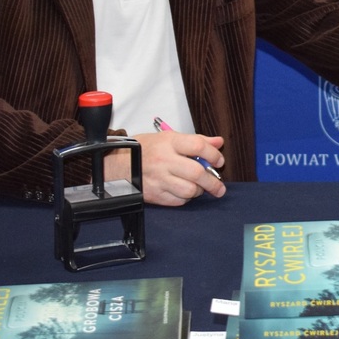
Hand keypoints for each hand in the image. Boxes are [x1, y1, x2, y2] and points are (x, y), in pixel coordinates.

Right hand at [105, 132, 226, 205]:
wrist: (118, 165)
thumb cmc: (147, 149)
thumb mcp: (169, 138)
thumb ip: (196, 140)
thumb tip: (218, 142)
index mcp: (169, 142)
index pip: (198, 146)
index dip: (214, 154)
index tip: (219, 161)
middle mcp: (164, 160)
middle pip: (196, 173)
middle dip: (213, 182)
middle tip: (219, 186)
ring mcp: (158, 179)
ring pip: (189, 190)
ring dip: (199, 191)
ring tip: (199, 187)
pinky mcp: (154, 194)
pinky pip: (178, 201)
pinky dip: (186, 198)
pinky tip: (185, 192)